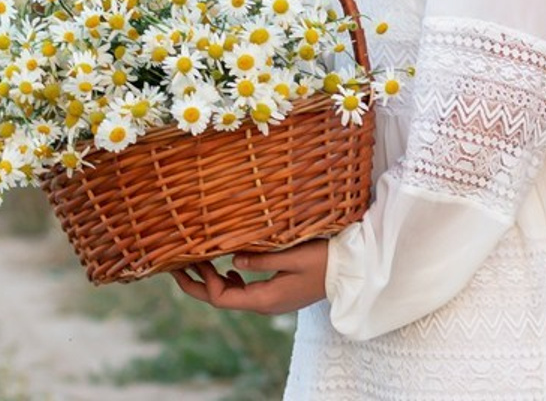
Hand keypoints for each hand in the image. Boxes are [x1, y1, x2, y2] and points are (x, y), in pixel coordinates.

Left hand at [171, 239, 327, 314]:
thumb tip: (232, 260)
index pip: (222, 298)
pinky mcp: (279, 292)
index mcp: (265, 299)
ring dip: (215, 281)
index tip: (189, 263)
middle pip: (223, 300)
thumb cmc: (325, 260)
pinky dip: (233, 280)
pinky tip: (231, 268)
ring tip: (200, 263)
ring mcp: (272, 300)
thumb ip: (261, 259)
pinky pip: (247, 291)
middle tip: (179, 267)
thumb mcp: (293, 256)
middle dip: (199, 284)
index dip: (202, 283)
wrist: (351, 271)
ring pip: (234, 295)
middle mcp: (265, 304)